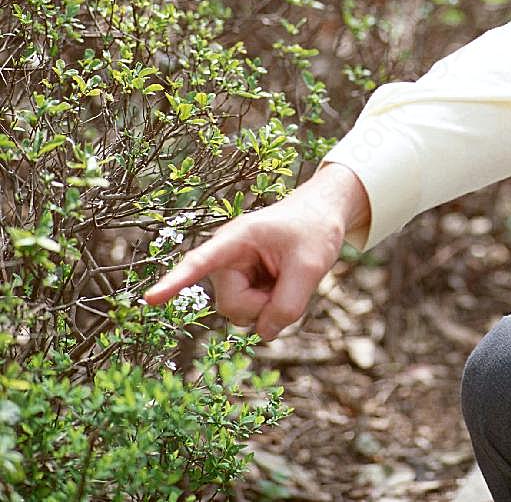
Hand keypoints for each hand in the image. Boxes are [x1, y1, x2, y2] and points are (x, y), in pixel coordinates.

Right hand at [144, 163, 370, 340]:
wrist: (320, 216)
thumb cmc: (313, 231)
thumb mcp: (310, 267)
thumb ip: (288, 304)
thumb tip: (263, 335)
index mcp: (236, 240)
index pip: (200, 263)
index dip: (175, 282)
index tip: (150, 299)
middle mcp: (226, 259)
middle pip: (232, 306)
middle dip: (264, 305)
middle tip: (290, 279)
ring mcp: (233, 276)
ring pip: (242, 314)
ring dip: (269, 306)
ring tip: (287, 276)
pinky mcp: (242, 288)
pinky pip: (254, 314)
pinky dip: (273, 307)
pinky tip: (283, 284)